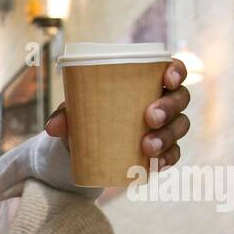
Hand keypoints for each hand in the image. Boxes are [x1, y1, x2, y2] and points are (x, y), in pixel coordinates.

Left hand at [45, 57, 191, 169]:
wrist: (84, 147)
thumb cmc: (87, 116)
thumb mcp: (74, 112)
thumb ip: (64, 115)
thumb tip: (53, 127)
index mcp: (147, 81)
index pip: (172, 69)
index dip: (177, 70)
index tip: (167, 78)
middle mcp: (163, 101)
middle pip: (180, 99)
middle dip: (169, 107)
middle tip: (150, 117)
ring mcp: (166, 126)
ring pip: (179, 127)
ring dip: (167, 136)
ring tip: (147, 147)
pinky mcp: (163, 150)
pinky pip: (173, 154)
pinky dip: (167, 159)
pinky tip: (156, 164)